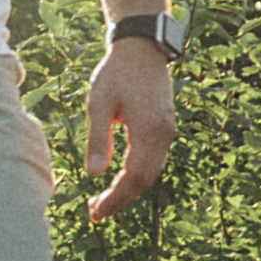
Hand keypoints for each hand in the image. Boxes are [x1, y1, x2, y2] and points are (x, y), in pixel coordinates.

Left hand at [83, 38, 176, 222]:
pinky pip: (153, 160)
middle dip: (121, 199)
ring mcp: (167, 130)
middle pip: (145, 179)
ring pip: (151, 172)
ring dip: (129, 190)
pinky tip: (118, 180)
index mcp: (149, 129)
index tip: (95, 212)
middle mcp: (164, 134)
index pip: (134, 176)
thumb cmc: (116, 73)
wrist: (141, 48)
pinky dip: (137, 176)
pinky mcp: (165, 127)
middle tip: (95, 212)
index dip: (116, 198)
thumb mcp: (99, 103)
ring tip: (102, 201)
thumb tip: (93, 174)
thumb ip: (97, 138)